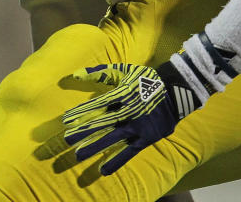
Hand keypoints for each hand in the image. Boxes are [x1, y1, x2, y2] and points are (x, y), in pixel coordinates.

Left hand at [62, 33, 237, 173]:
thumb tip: (75, 74)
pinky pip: (129, 152)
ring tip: (79, 156)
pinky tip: (103, 170)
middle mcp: (128, 111)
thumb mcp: (124, 71)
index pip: (96, 105)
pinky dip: (116, 161)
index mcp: (122, 94)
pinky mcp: (145, 138)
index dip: (81, 113)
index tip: (65, 120)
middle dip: (83, 131)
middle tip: (66, 139)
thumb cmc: (145, 79)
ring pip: (113, 139)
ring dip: (95, 147)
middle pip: (102, 123)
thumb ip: (100, 73)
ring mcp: (137, 126)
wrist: (175, 92)